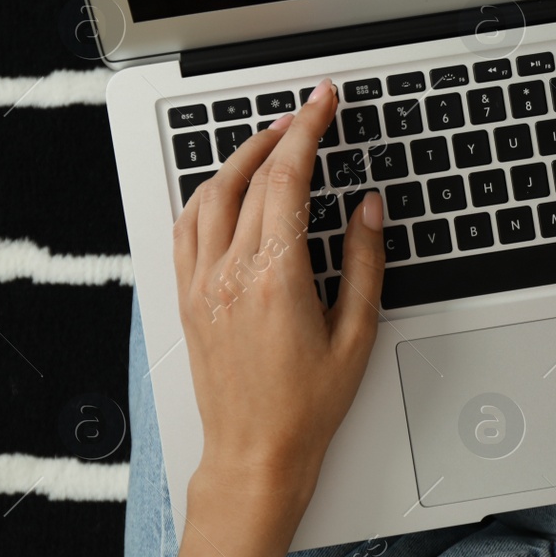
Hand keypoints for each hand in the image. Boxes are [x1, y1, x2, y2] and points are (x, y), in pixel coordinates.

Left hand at [171, 79, 385, 509]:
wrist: (255, 453)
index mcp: (275, 277)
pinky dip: (207, 194)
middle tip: (306, 113)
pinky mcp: (188, 299)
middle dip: (280, 135)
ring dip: (240, 159)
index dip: (307, 130)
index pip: (288, 179)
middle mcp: (230, 274)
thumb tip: (367, 209)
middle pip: (250, 178)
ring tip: (268, 142)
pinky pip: (187, 227)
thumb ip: (365, 263)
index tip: (322, 103)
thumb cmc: (307, 406)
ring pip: (210, 195)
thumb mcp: (358, 333)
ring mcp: (202, 284)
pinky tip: (225, 189)